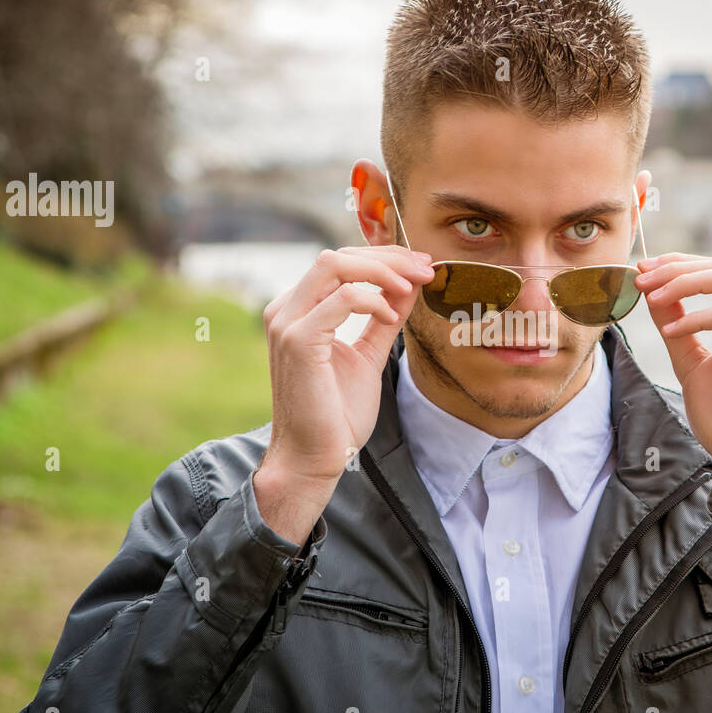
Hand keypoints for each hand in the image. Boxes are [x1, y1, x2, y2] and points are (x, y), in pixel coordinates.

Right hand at [255, 245, 434, 536]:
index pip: (341, 263)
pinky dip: (373, 300)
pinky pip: (341, 298)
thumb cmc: (337, 413)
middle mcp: (286, 309)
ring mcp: (287, 322)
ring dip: (382, 271)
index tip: (423, 267)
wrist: (315, 456)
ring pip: (335, 264)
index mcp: (299, 310)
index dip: (384, 258)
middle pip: (338, 255)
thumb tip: (409, 286)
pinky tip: (391, 318)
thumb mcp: (368, 355)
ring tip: (412, 287)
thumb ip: (384, 319)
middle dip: (388, 258)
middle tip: (425, 270)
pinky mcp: (298, 340)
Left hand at [634, 253, 711, 507]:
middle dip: (677, 268)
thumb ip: (675, 322)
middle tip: (641, 277)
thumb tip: (651, 288)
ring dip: (684, 283)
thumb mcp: (689, 359)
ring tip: (650, 296)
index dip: (680, 265)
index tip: (643, 270)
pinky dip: (698, 318)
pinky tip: (672, 333)